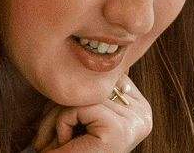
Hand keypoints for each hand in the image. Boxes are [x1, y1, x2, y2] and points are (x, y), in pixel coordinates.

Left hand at [28, 75, 150, 152]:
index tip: (64, 128)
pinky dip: (61, 125)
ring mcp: (135, 122)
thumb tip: (95, 52)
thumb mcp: (78, 112)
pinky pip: (78, 105)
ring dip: (55, 119)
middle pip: (91, 83)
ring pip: (81, 94)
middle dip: (60, 107)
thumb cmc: (66, 150)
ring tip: (56, 144)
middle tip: (50, 137)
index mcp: (139, 108)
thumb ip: (87, 88)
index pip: (101, 78)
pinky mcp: (118, 129)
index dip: (72, 98)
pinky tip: (66, 146)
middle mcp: (143, 114)